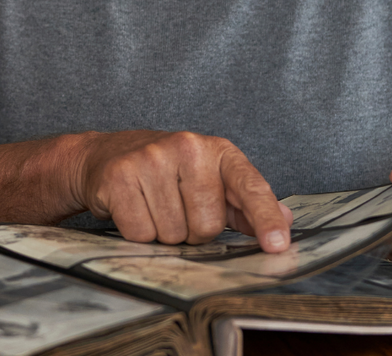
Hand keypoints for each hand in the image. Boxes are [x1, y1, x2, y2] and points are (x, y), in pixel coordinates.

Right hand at [70, 130, 291, 251]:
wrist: (106, 154)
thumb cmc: (168, 172)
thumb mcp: (211, 179)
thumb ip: (246, 203)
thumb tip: (285, 220)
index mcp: (217, 151)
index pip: (249, 186)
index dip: (265, 218)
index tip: (277, 245)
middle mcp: (187, 147)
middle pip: (207, 225)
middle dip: (193, 231)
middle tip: (177, 209)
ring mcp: (151, 159)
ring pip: (174, 233)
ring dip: (165, 233)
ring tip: (155, 207)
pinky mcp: (120, 176)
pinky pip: (141, 234)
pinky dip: (138, 233)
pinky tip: (134, 209)